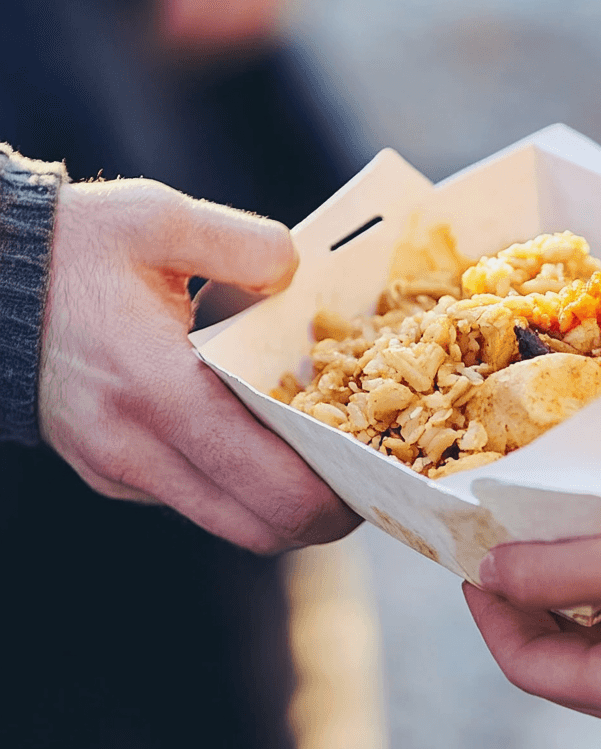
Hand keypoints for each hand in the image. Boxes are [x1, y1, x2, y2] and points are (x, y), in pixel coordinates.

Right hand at [38, 178, 357, 552]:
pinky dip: (241, 487)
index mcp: (160, 392)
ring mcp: (118, 471)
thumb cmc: (75, 246)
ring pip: (229, 524)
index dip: (338, 498)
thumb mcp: (164, 219)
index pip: (274, 488)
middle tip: (363, 478)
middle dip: (325, 515)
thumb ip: (251, 246)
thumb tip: (304, 279)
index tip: (377, 472)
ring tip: (324, 459)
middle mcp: (137, 450)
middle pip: (261, 529)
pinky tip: (264, 440)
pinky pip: (196, 500)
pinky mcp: (110, 473)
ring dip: (284, 505)